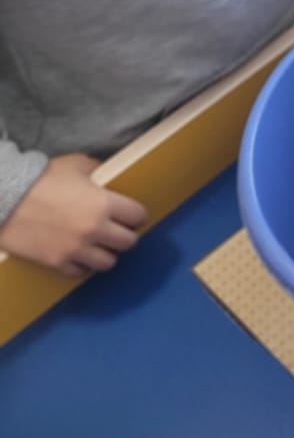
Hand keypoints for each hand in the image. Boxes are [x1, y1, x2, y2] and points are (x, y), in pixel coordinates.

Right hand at [0, 155, 146, 276]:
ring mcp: (76, 250)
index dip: (137, 215)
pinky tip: (80, 254)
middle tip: (118, 230)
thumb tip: (109, 176)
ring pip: (108, 262)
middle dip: (126, 235)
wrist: (5, 198)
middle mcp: (94, 230)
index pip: (137, 216)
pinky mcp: (57, 263)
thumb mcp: (76, 165)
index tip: (133, 215)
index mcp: (103, 204)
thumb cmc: (41, 178)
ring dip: (107, 252)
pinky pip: (81, 272)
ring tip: (100, 245)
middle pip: (128, 242)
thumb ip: (98, 171)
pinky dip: (84, 265)